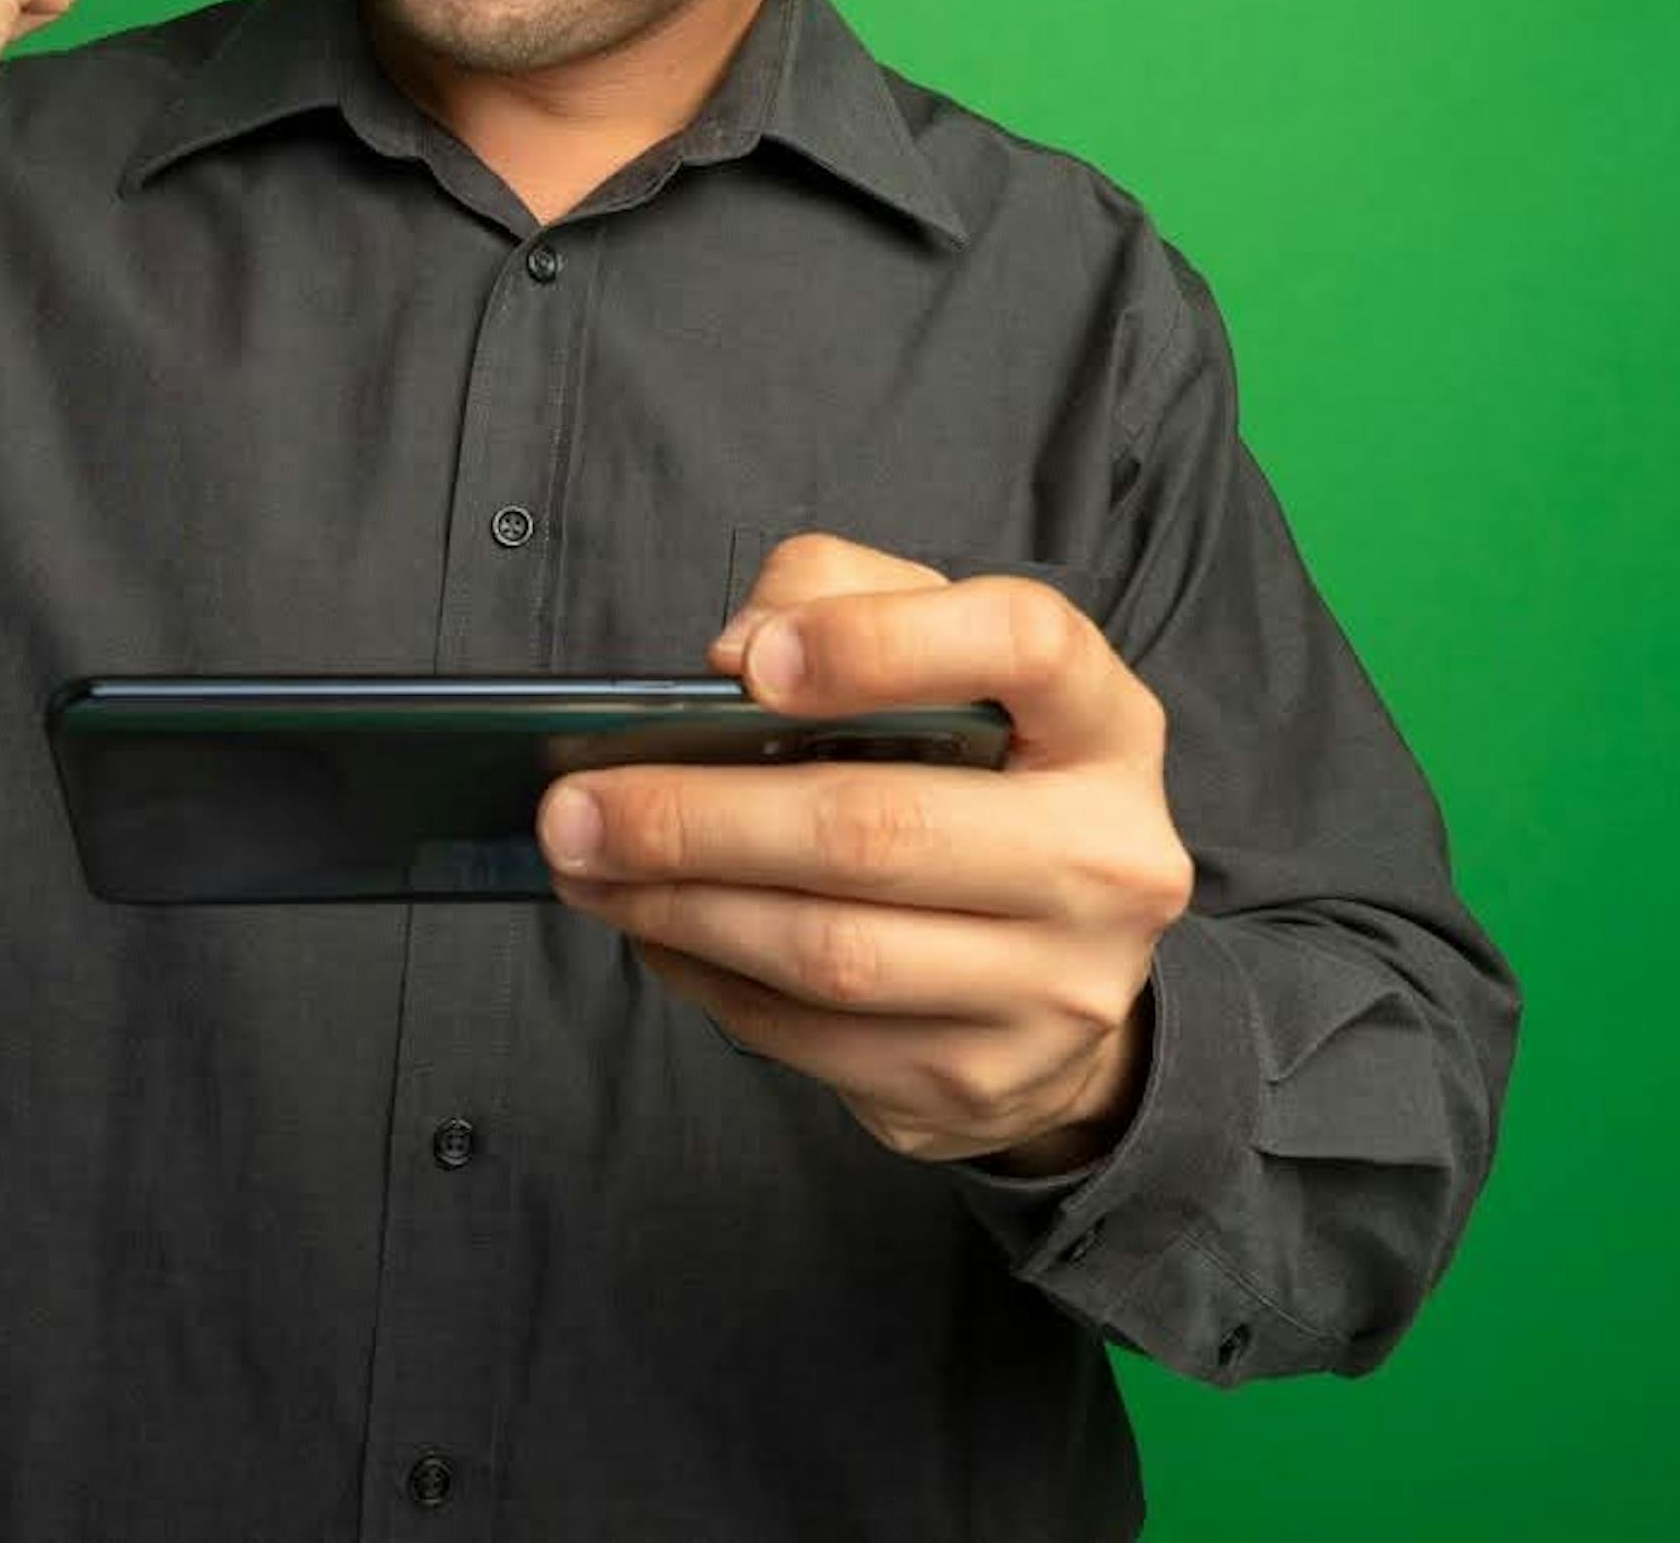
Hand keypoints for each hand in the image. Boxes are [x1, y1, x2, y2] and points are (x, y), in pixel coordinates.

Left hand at [542, 533, 1194, 1171]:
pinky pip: (810, 1037)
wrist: (1070, 980)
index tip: (750, 669)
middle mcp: (1104, 859)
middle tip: (575, 805)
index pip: (1025, 644)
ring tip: (587, 868)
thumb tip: (734, 656)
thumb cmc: (983, 783)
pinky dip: (708, 981)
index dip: (883, 643)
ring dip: (679, 907)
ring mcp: (1051, 988)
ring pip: (831, 952)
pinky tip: (655, 933)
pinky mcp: (978, 1080)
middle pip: (881, 826)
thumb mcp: (945, 661)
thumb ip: (840, 597)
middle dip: (698, 816)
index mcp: (1103, 726)